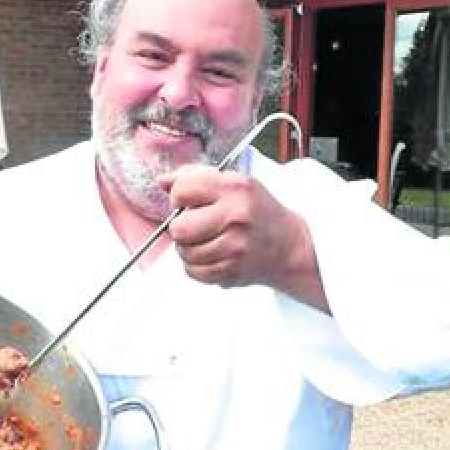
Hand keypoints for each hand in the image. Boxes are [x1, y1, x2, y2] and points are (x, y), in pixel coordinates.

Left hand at [161, 165, 327, 310]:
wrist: (288, 245)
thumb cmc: (255, 211)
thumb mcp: (232, 182)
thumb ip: (195, 177)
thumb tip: (162, 181)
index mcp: (234, 188)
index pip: (182, 190)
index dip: (178, 197)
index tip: (187, 201)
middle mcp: (236, 217)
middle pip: (179, 228)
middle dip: (180, 227)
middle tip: (194, 225)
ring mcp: (235, 247)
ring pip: (184, 252)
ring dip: (188, 248)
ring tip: (206, 241)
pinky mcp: (232, 271)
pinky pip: (193, 272)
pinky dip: (196, 265)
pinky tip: (211, 255)